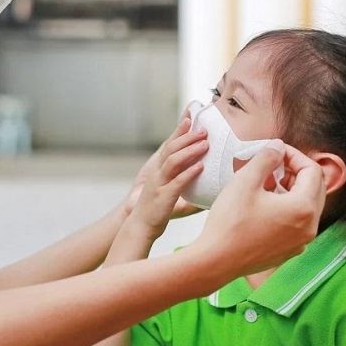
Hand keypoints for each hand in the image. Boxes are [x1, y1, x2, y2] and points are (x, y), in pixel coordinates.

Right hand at [123, 121, 208, 242]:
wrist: (139, 227)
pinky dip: (189, 173)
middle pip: (171, 149)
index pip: (168, 145)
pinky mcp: (163, 196)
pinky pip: (177, 182)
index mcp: (158, 170)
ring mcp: (159, 184)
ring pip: (174, 162)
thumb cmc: (155, 210)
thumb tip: (205, 183)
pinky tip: (200, 167)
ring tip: (205, 144)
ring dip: (190, 151)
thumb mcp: (168, 192)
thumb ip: (182, 184)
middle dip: (187, 137)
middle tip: (203, 129)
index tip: (190, 118)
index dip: (178, 131)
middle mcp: (157, 173)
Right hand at [186, 144, 325, 284]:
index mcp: (303, 208)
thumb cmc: (230, 222)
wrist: (216, 261)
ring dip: (290, 189)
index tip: (274, 151)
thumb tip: (278, 147)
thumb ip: (266, 158)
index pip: (312, 171)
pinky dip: (286, 207)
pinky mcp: (289, 250)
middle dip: (295, 171)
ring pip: (306, 206)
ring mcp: (301, 242)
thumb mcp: (246, 181)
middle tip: (272, 164)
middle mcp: (309, 228)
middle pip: (314, 188)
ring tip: (264, 183)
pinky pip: (297, 222)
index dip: (294, 155)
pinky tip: (263, 204)